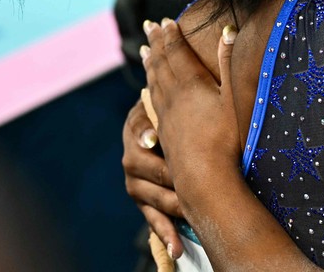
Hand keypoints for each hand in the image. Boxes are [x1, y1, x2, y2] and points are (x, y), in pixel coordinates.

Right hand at [122, 98, 182, 259]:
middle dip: (168, 175)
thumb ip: (175, 96)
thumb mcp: (174, 99)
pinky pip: (153, 219)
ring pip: (149, 196)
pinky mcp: (143, 201)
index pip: (138, 127)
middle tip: (188, 183)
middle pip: (143, 168)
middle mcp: (132, 154)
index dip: (145, 132)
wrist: (168, 127)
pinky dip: (165, 233)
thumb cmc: (179, 109)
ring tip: (191, 215)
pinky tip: (177, 248)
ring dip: (170, 207)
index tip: (153, 137)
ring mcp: (135, 181)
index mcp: (138, 124)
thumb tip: (167, 76)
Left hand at [142, 19, 242, 210]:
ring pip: (153, 82)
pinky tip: (146, 90)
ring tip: (144, 51)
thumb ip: (229, 63)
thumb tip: (228, 30)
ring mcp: (165, 116)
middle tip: (149, 27)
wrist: (204, 179)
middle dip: (156, 43)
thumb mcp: (234, 98)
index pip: (177, 53)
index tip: (166, 20)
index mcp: (190, 85)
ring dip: (150, 64)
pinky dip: (148, 88)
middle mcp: (173, 97)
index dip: (172, 35)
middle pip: (161, 64)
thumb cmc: (225, 139)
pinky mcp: (164, 133)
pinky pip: (151, 102)